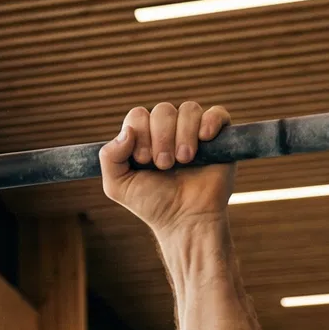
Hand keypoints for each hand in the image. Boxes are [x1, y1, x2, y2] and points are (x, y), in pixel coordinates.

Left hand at [98, 101, 235, 236]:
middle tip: (165, 165)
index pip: (138, 115)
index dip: (140, 133)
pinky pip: (217, 113)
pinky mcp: (219, 138)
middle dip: (161, 137)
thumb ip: (109, 157)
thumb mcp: (118, 186)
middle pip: (163, 110)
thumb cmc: (153, 204)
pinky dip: (209, 122)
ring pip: (189, 109)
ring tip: (184, 160)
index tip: (144, 160)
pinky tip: (205, 139)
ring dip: (184, 134)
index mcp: (144, 137)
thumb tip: (127, 130)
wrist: (185, 220)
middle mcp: (169, 131)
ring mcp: (194, 132)